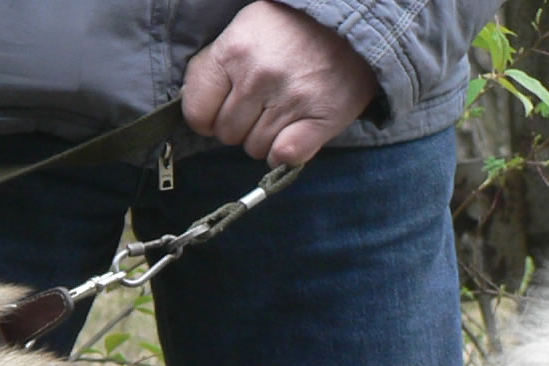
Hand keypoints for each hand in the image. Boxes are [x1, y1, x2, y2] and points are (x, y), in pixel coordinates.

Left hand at [182, 2, 377, 166]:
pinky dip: (286, 154)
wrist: (351, 27)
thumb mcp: (244, 31)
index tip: (226, 107)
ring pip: (256, 149)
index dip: (209, 117)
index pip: (197, 113)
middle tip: (265, 102)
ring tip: (286, 108)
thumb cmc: (290, 33)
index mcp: (233, 50)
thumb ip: (217, 69)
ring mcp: (290, 98)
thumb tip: (201, 118)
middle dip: (242, 125)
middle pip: (228, 135)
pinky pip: (284, 156)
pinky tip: (296, 133)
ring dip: (267, 137)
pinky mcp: (319, 118)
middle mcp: (259, 74)